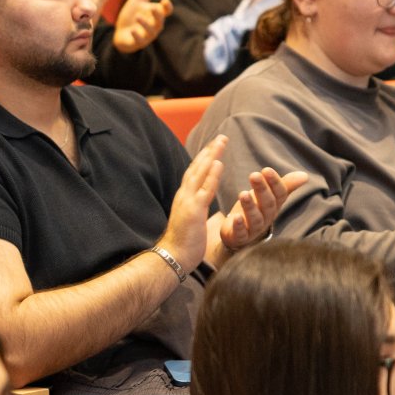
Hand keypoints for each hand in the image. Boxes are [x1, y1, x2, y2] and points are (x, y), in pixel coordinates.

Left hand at [111, 0, 174, 53]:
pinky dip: (137, 36)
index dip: (167, 7)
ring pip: (150, 31)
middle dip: (157, 15)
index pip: (166, 11)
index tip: (165, 0)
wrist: (121, 31)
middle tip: (154, 8)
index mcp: (156, 14)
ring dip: (145, 24)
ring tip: (138, 17)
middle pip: (160, 21)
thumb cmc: (132, 14)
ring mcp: (146, 35)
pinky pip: (139, 41)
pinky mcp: (136, 43)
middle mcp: (154, 26)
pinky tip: (132, 30)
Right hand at [156, 135, 226, 273]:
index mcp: (184, 198)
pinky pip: (205, 189)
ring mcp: (187, 201)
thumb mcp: (190, 220)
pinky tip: (218, 163)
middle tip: (221, 137)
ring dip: (211, 156)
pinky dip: (211, 175)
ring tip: (221, 142)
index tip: (214, 147)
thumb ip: (194, 208)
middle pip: (197, 167)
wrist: (172, 257)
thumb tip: (199, 204)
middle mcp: (183, 195)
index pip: (194, 174)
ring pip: (200, 173)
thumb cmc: (183, 244)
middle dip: (209, 151)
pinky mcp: (193, 210)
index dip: (204, 159)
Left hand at [207, 166, 308, 263]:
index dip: (274, 182)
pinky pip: (241, 233)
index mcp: (274, 205)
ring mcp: (253, 229)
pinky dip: (239, 226)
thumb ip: (284, 185)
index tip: (267, 170)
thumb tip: (305, 175)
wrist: (240, 234)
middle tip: (254, 175)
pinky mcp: (239, 237)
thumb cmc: (256, 209)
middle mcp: (266, 217)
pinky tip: (235, 217)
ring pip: (255, 218)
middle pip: (267, 204)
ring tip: (243, 194)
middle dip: (262, 189)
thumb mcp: (269, 196)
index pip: (279, 194)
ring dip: (250, 206)